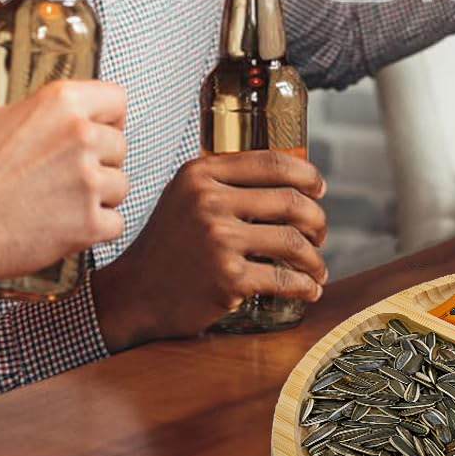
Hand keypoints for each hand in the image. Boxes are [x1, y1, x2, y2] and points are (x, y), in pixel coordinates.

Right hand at [0, 80, 128, 282]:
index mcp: (59, 103)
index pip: (116, 99)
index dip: (107, 116)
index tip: (98, 128)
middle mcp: (81, 137)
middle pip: (119, 145)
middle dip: (100, 160)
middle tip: (69, 173)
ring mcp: (88, 182)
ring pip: (120, 185)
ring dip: (99, 195)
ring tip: (66, 201)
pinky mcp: (89, 224)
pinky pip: (114, 224)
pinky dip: (95, 229)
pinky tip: (68, 226)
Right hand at [92, 151, 327, 347]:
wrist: (134, 294)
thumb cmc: (166, 246)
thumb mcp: (184, 197)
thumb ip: (222, 182)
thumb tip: (283, 178)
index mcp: (201, 174)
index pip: (271, 162)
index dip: (306, 174)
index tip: (318, 188)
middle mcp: (209, 201)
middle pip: (290, 201)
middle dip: (316, 219)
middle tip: (319, 234)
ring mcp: (219, 239)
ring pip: (293, 241)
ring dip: (315, 257)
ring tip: (316, 267)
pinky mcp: (228, 277)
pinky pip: (284, 278)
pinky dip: (305, 285)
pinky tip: (309, 288)